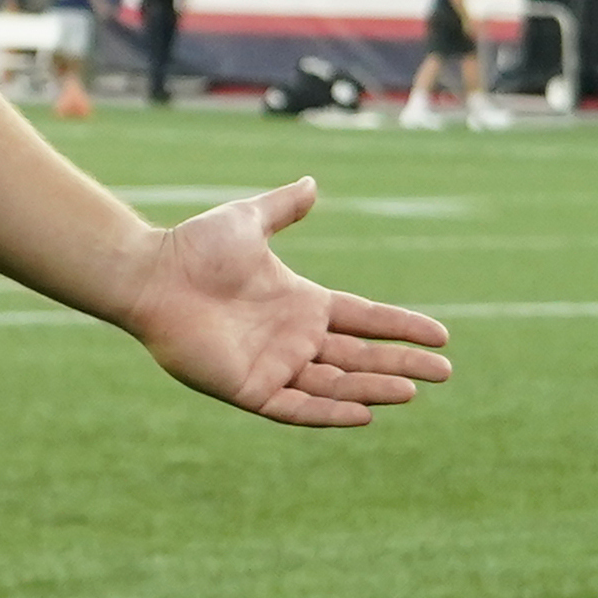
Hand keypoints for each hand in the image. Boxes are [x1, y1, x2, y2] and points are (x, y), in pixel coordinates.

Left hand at [119, 179, 451, 428]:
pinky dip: (331, 412)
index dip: (402, 327)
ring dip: (375, 388)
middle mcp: (294, 337)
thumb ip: (284, 208)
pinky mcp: (250, 389)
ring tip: (414, 392)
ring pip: (337, 383)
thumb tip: (313, 183)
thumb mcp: (249, 220)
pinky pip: (299, 407)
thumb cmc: (194, 248)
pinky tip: (365, 414)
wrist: (151, 276)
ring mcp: (274, 365)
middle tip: (445, 374)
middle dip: (402, 365)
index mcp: (301, 302)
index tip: (441, 337)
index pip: (365, 318)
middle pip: (361, 356)